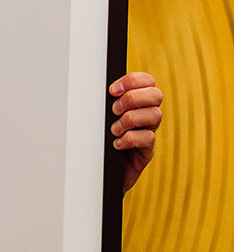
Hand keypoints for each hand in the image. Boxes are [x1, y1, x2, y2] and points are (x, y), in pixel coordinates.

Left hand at [109, 71, 162, 193]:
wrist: (98, 171)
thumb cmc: (98, 139)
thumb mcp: (101, 117)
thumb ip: (105, 102)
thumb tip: (95, 86)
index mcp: (137, 102)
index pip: (147, 81)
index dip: (133, 80)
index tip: (112, 90)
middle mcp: (146, 115)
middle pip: (156, 95)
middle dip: (133, 98)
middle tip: (114, 110)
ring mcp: (148, 132)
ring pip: (155, 115)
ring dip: (130, 119)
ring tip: (114, 130)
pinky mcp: (146, 151)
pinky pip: (148, 138)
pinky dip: (130, 139)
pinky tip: (116, 144)